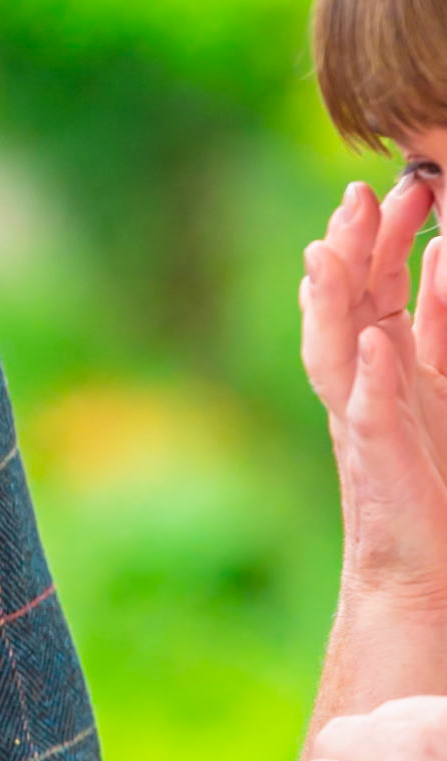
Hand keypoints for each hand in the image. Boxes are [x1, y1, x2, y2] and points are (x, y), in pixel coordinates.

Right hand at [301, 175, 446, 598]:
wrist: (422, 570)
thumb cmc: (437, 481)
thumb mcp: (446, 383)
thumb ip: (443, 321)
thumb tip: (442, 251)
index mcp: (385, 363)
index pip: (371, 286)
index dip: (373, 239)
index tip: (382, 189)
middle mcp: (364, 384)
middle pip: (350, 304)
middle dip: (351, 249)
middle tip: (359, 195)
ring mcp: (363, 420)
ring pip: (335, 348)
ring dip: (330, 301)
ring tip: (327, 253)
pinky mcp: (378, 459)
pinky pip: (369, 413)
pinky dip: (369, 376)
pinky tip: (374, 341)